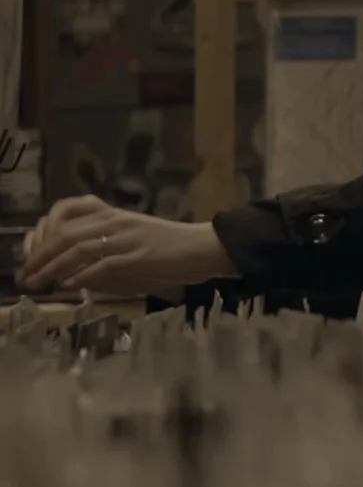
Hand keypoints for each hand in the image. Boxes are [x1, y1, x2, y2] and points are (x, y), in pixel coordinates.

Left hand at [16, 196, 235, 295]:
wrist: (203, 247)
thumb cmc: (168, 246)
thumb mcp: (131, 239)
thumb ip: (104, 248)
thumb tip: (72, 267)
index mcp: (114, 213)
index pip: (67, 210)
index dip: (43, 230)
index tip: (30, 252)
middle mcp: (117, 221)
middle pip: (67, 233)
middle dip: (41, 255)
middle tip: (26, 275)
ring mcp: (128, 237)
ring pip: (80, 248)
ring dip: (54, 267)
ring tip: (39, 283)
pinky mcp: (140, 255)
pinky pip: (104, 263)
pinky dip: (84, 274)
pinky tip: (70, 284)